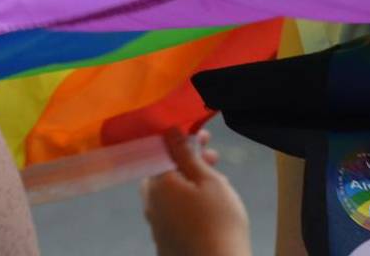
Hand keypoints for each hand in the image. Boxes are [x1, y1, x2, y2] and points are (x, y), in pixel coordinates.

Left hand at [141, 129, 250, 255]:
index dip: (182, 141)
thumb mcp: (208, 179)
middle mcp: (151, 204)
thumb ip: (187, 154)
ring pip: (169, 193)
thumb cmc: (218, 220)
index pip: (161, 152)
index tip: (204, 137)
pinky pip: (172, 212)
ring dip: (188, 182)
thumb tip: (170, 130)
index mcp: (158, 184)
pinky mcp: (165, 240)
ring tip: (217, 185)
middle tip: (213, 159)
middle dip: (186, 162)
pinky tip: (209, 208)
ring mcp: (156, 225)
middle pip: (163, 173)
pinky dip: (187, 202)